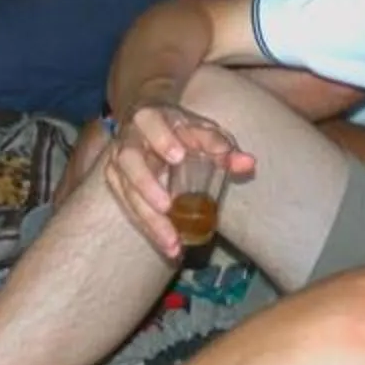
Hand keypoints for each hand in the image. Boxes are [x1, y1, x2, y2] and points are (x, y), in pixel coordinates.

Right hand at [99, 100, 252, 258]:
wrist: (149, 131)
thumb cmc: (180, 131)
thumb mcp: (202, 132)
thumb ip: (222, 146)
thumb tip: (248, 163)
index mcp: (151, 118)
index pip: (151, 122)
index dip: (162, 139)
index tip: (178, 157)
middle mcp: (129, 140)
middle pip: (129, 160)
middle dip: (146, 184)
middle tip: (167, 206)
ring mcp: (118, 163)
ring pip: (126, 191)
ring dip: (149, 219)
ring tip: (172, 242)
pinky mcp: (117, 184)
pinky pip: (129, 209)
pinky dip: (149, 228)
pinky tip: (169, 247)